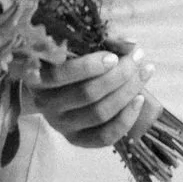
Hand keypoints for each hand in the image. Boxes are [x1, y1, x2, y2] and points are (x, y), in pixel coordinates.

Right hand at [30, 39, 154, 149]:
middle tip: (138, 57)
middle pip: (87, 94)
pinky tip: (139, 100)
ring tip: (145, 71)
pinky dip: (126, 119)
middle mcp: (46, 105)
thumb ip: (99, 41)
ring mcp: (61, 125)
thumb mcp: (74, 46)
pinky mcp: (76, 140)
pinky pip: (104, 136)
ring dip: (127, 91)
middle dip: (119, 74)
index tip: (113, 56)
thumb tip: (130, 43)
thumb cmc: (66, 61)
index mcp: (37, 78)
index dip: (89, 66)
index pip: (60, 75)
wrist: (51, 91)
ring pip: (99, 113)